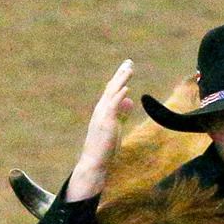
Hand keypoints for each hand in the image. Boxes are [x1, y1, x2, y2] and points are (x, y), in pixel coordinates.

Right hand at [66, 59, 133, 200]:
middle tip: (129, 62)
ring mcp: (102, 115)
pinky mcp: (106, 123)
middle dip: (120, 74)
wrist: (94, 162)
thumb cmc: (104, 148)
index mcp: (103, 111)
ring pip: (112, 93)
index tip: (127, 68)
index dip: (120, 79)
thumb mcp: (116, 127)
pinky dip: (119, 95)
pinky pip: (113, 106)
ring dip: (121, 80)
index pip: (112, 91)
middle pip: (111, 88)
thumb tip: (129, 101)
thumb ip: (121, 114)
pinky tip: (126, 87)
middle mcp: (101, 110)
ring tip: (129, 68)